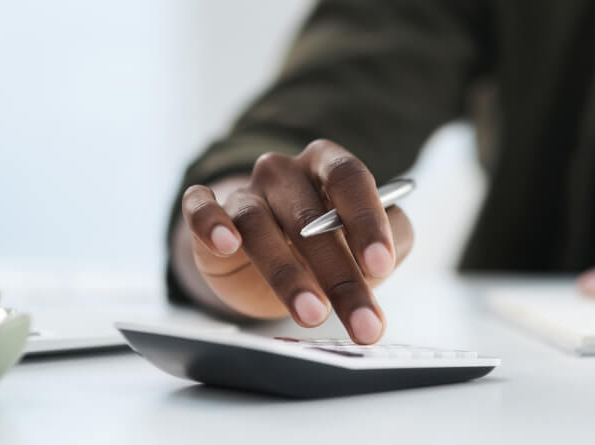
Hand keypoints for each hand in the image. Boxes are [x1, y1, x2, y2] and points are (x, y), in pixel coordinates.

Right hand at [180, 140, 413, 343]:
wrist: (268, 266)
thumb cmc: (329, 249)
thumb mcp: (369, 246)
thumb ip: (393, 240)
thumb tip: (389, 252)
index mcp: (329, 165)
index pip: (349, 179)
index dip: (366, 221)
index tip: (380, 265)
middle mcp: (285, 172)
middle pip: (310, 216)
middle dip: (340, 275)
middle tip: (362, 322)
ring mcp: (244, 191)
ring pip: (258, 224)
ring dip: (287, 274)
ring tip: (313, 314)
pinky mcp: (206, 213)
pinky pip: (201, 207)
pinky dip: (210, 222)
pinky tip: (226, 244)